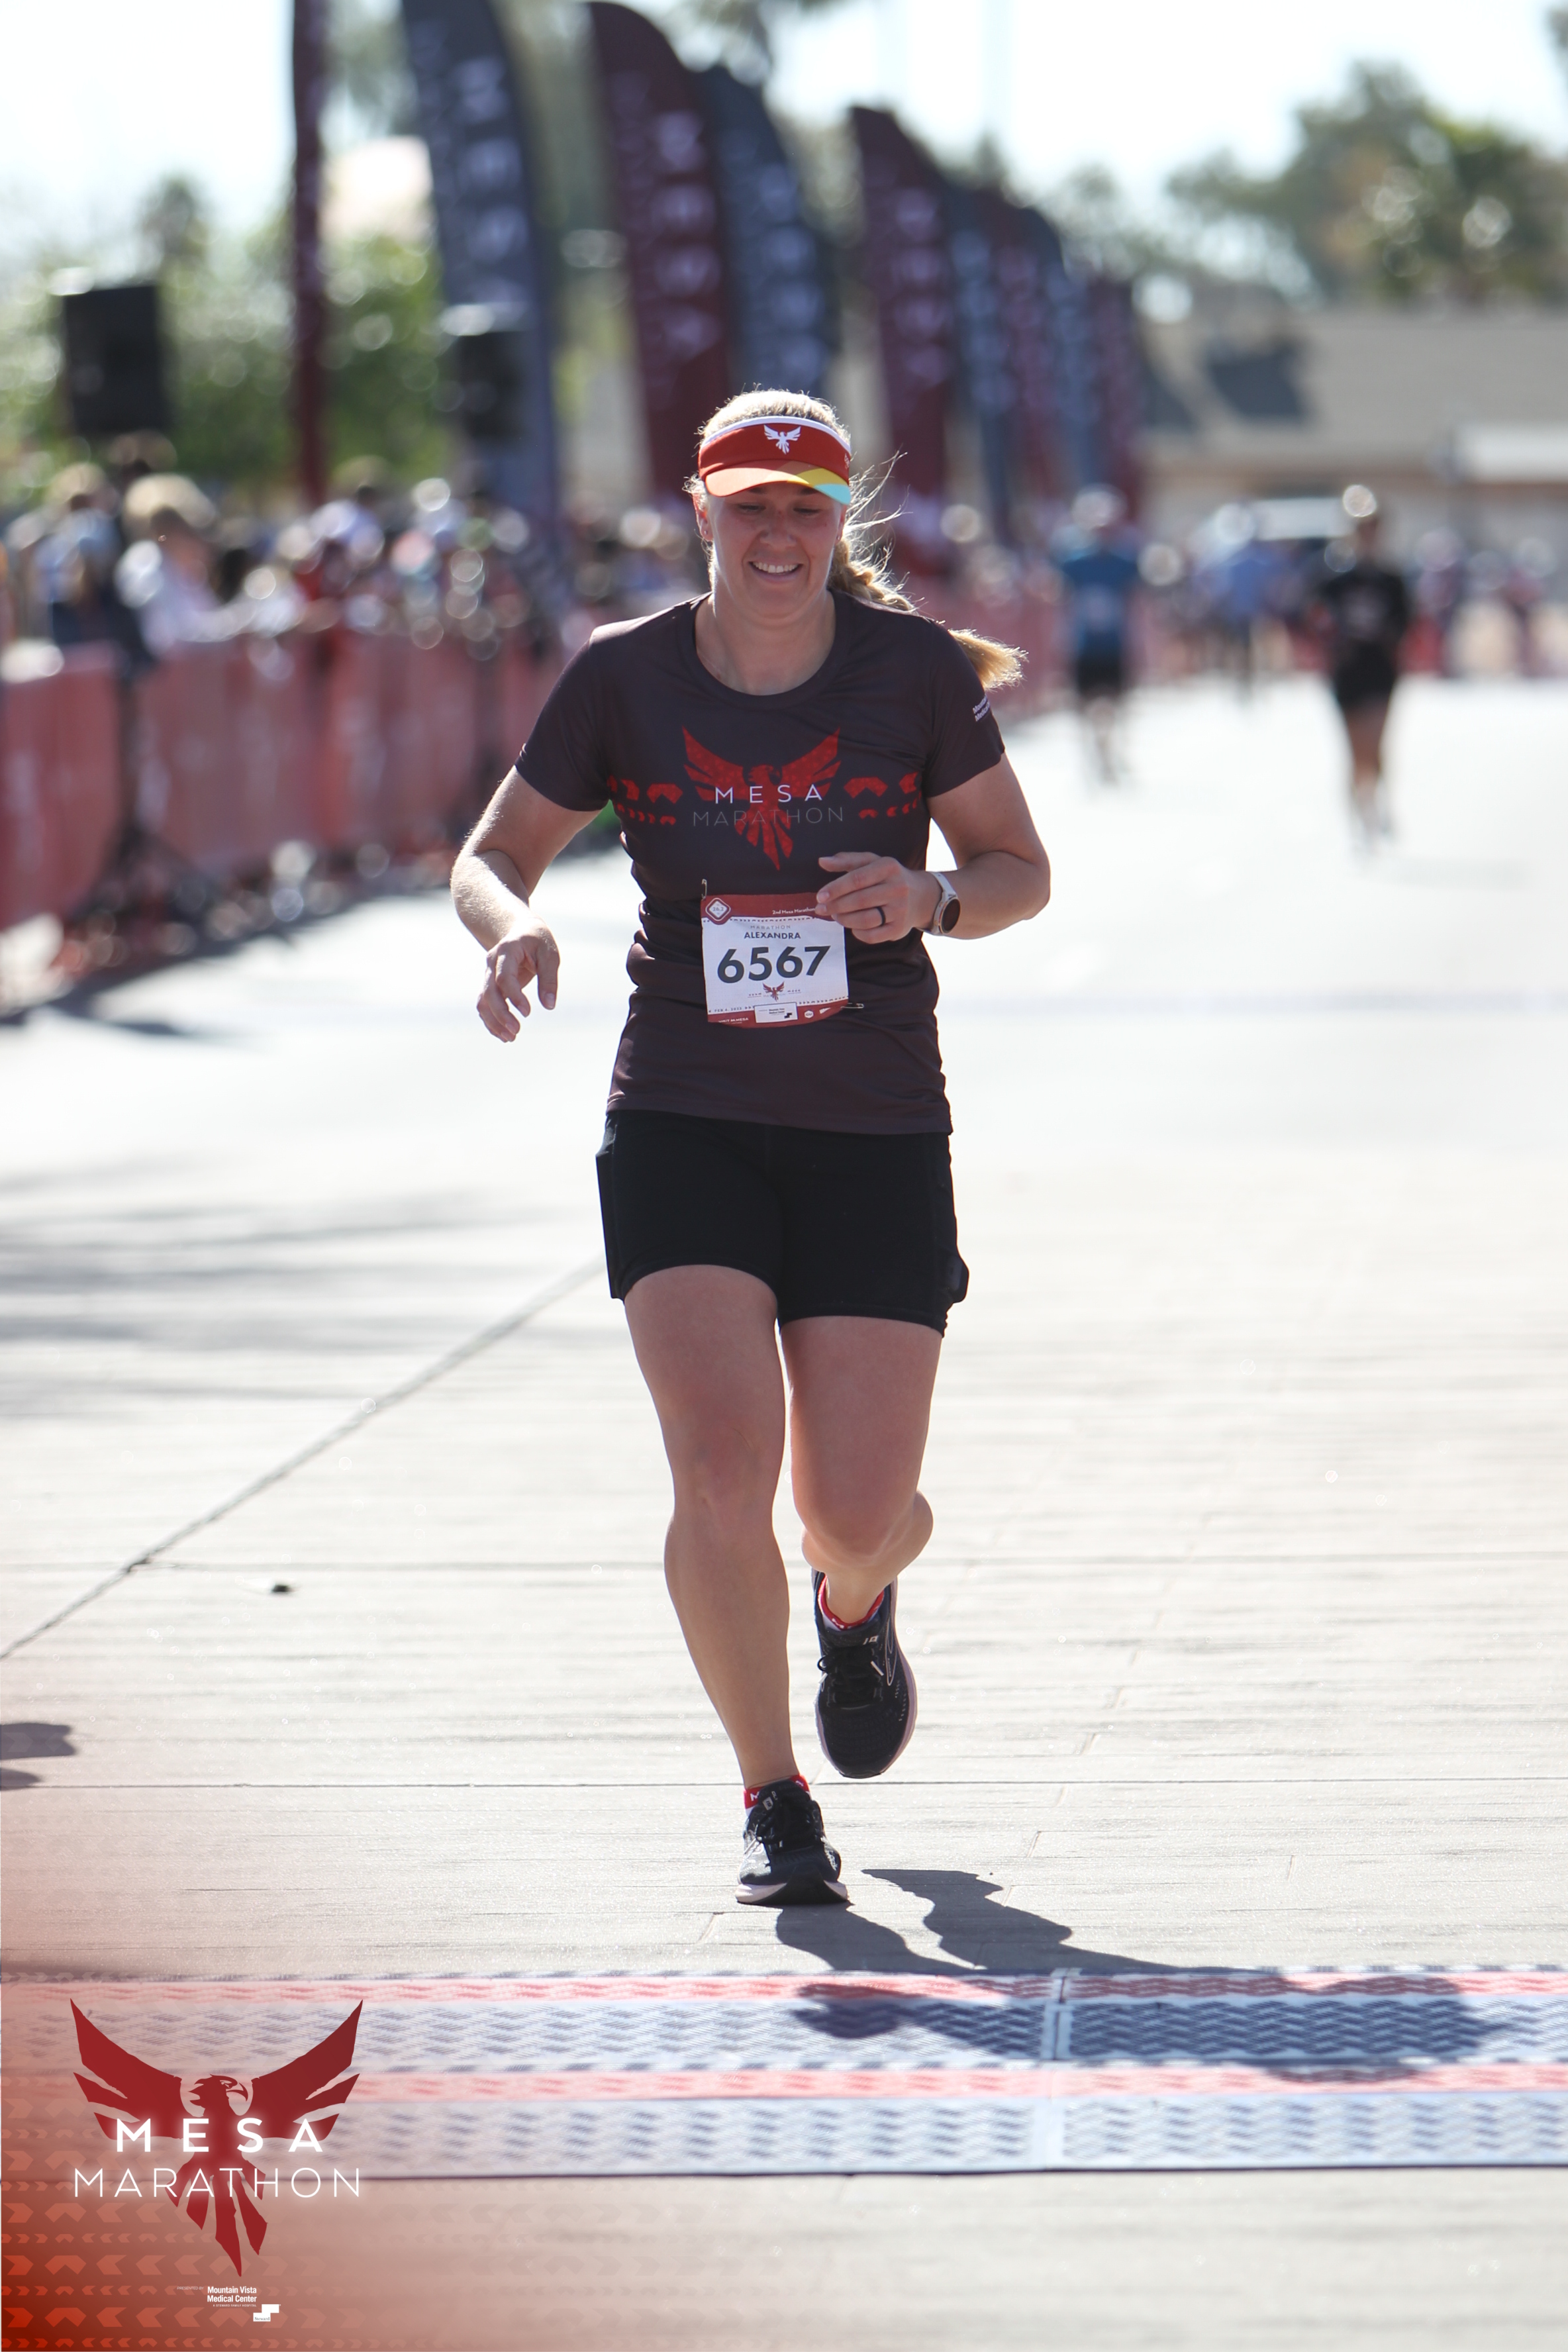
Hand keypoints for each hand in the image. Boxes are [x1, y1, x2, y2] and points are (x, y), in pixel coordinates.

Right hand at [477, 919, 559, 1040]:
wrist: (521, 931)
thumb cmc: (538, 942)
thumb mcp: (550, 955)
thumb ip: (549, 979)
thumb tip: (549, 1005)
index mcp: (506, 951)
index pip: (504, 977)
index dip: (514, 996)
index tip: (528, 1012)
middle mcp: (492, 963)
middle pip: (489, 992)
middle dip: (501, 1014)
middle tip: (517, 1031)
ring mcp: (488, 974)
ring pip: (483, 1001)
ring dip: (494, 1021)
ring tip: (511, 1038)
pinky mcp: (490, 985)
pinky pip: (485, 1005)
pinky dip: (491, 1021)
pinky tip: (504, 1035)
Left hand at [815, 852, 937, 941]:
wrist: (920, 896)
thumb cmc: (888, 877)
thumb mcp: (871, 862)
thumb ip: (846, 860)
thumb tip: (822, 861)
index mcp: (889, 867)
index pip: (858, 878)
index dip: (836, 888)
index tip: (820, 896)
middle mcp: (897, 888)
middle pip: (860, 900)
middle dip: (836, 906)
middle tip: (821, 909)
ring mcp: (900, 910)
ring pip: (865, 920)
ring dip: (844, 919)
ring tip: (836, 916)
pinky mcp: (899, 929)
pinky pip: (872, 936)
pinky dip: (857, 933)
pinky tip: (852, 926)